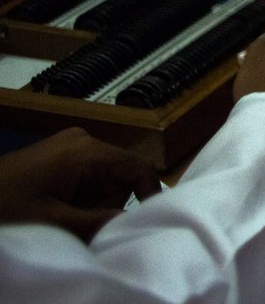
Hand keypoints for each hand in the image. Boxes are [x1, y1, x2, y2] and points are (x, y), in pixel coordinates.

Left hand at [0, 127, 159, 241]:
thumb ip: (100, 221)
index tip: (145, 222)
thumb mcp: (56, 221)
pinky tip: (56, 211)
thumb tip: (135, 222)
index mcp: (87, 150)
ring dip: (90, 203)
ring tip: (63, 219)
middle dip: (107, 203)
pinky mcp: (57, 155)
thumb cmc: (8, 208)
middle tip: (82, 225)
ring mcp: (69, 146)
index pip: (138, 167)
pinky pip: (85, 177)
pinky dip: (77, 198)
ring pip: (102, 179)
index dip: (149, 194)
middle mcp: (83, 141)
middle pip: (120, 175)